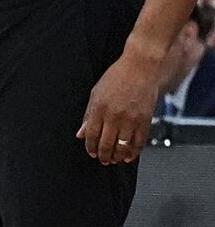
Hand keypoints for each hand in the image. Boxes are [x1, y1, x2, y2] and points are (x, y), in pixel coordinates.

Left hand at [77, 45, 159, 165]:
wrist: (141, 67)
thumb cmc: (117, 77)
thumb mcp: (96, 93)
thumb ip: (89, 115)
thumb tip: (81, 133)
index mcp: (99, 109)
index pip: (92, 135)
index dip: (91, 147)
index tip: (92, 152)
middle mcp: (114, 116)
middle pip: (106, 144)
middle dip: (104, 155)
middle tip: (103, 160)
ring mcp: (131, 119)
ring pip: (123, 146)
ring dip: (117, 156)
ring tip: (115, 160)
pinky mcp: (146, 119)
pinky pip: (139, 141)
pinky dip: (134, 152)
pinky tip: (129, 156)